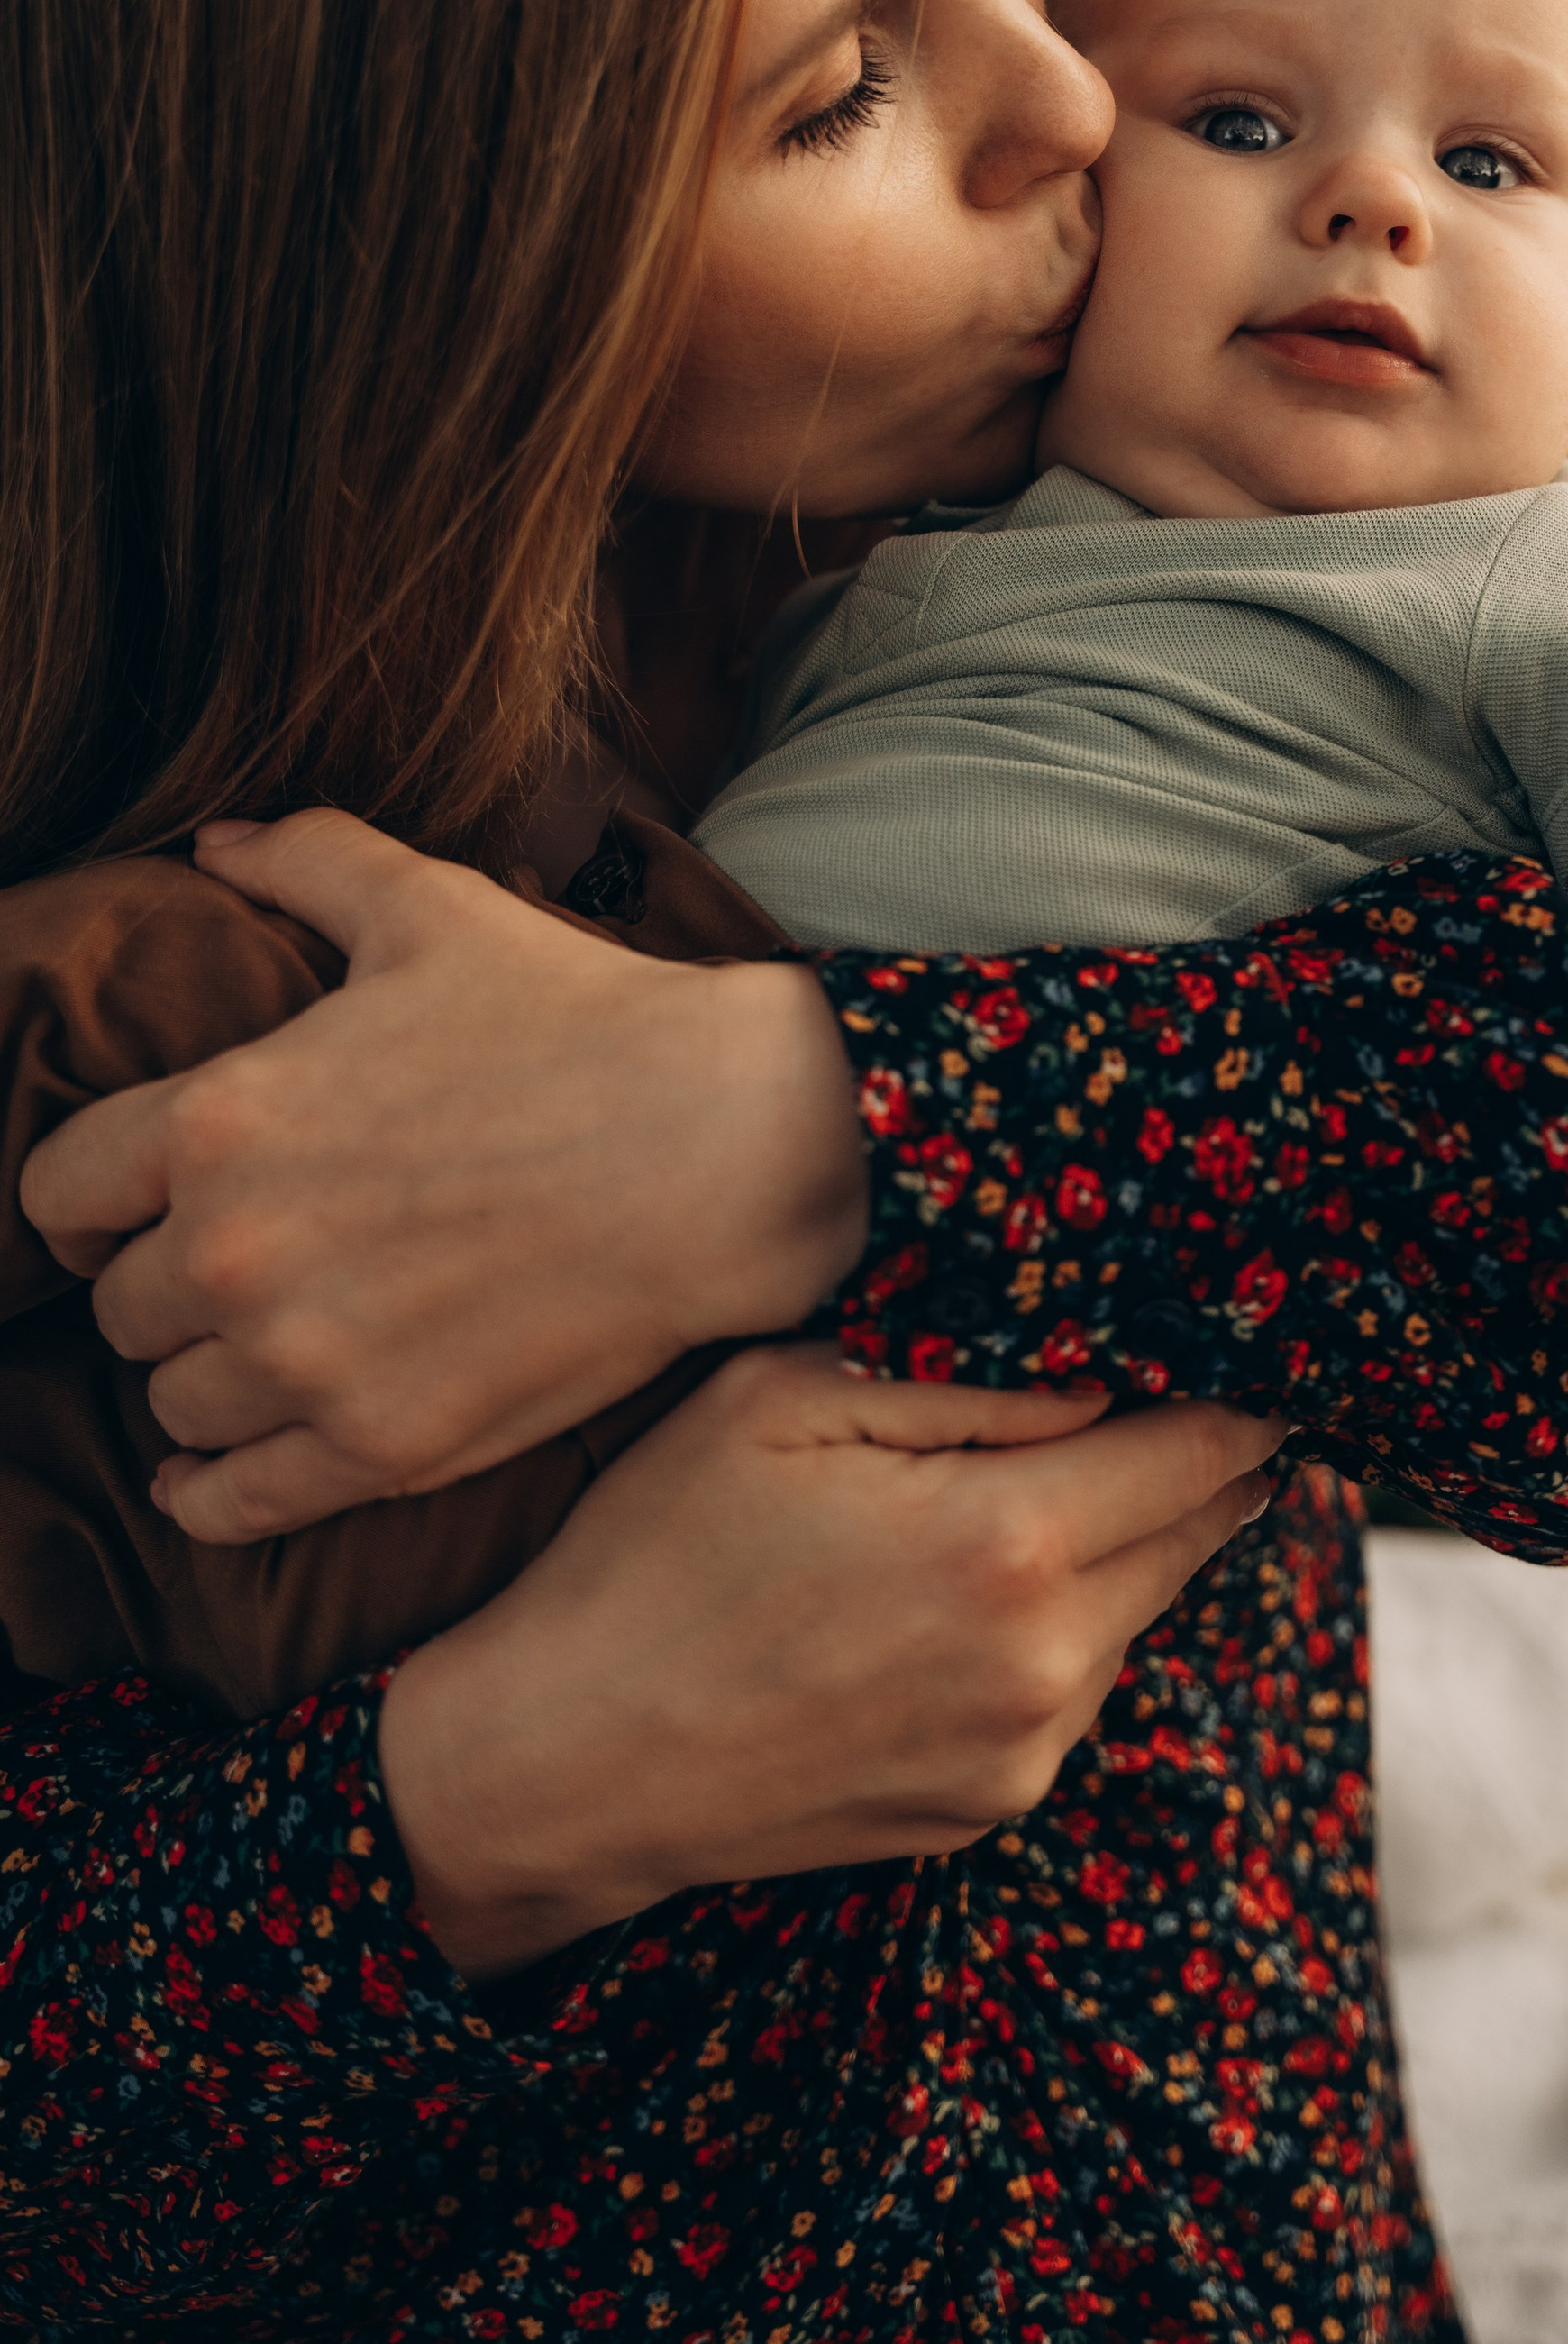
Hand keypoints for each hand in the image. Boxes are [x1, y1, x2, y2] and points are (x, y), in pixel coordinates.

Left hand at [18, 811, 867, 1540]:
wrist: (725, 1145)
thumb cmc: (580, 1015)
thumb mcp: (432, 907)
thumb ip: (305, 860)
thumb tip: (216, 839)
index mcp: (221, 1119)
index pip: (60, 1193)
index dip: (87, 1201)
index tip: (122, 1211)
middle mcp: (237, 1253)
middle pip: (120, 1309)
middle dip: (166, 1284)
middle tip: (236, 1266)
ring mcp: (308, 1363)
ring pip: (175, 1403)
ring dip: (206, 1377)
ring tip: (262, 1349)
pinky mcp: (385, 1446)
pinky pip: (234, 1504)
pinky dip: (210, 1494)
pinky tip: (214, 1471)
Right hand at [378, 1345, 1282, 1972]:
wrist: (559, 1763)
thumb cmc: (654, 1551)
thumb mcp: (785, 1400)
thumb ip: (965, 1379)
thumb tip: (1101, 1379)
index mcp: (1010, 1544)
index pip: (1203, 1453)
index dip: (1244, 1395)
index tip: (1255, 1349)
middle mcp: (1045, 1664)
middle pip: (1196, 1533)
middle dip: (1202, 1460)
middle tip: (1189, 1391)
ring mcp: (1023, 1753)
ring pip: (1139, 1613)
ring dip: (1125, 1543)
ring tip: (1055, 1477)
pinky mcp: (988, 1807)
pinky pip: (1074, 1689)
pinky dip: (1060, 1625)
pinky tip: (972, 1585)